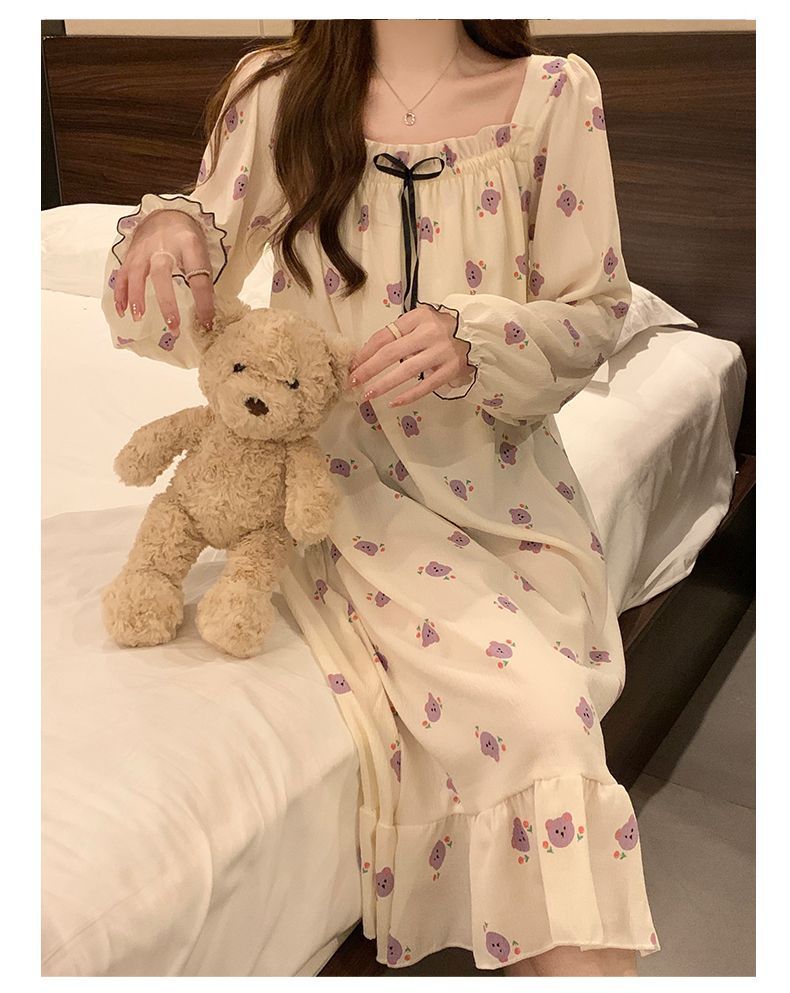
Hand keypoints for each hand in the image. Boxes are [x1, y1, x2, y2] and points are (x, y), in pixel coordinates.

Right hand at [112, 209, 215, 332]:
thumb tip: (206, 318)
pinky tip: (122, 311)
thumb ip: (203, 282)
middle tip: (172, 325)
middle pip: (162, 274)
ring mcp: (143, 249)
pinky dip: (120, 293)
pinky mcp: (130, 254)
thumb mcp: (201, 256)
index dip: (204, 302)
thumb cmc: (187, 240)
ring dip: (136, 296)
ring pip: (136, 273)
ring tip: (138, 317)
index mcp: (189, 245)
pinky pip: (122, 275)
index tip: (207, 322)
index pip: (198, 277)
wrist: (167, 214)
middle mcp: (163, 246)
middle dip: (167, 301)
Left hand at [347, 303, 474, 406]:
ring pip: (406, 371)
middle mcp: (430, 333)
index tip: (352, 365)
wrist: (478, 334)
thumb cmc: (441, 329)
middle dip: (369, 369)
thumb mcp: (420, 322)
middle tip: (353, 381)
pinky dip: (408, 395)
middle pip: (391, 353)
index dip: (365, 352)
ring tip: (368, 395)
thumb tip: (368, 354)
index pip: (385, 335)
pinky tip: (393, 402)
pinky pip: (426, 386)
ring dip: (384, 384)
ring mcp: (442, 352)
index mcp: (418, 317)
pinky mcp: (451, 369)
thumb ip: (399, 333)